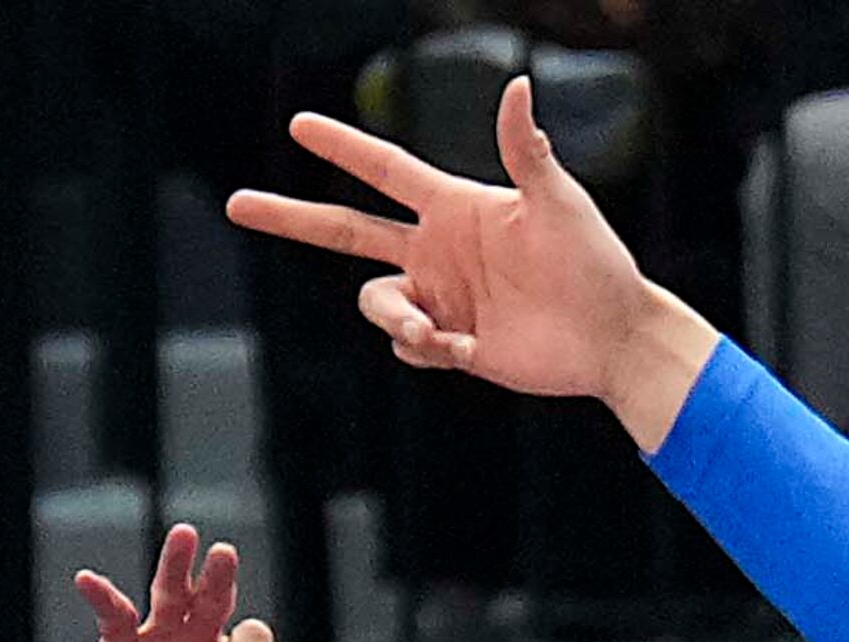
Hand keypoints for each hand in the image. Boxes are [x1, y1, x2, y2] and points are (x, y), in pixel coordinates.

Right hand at [225, 78, 715, 444]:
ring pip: (377, 303)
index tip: (298, 125)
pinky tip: (466, 350)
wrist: (614, 335)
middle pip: (345, 230)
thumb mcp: (558, 201)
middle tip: (234, 203)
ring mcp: (442, 299)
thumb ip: (526, 149)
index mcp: (456, 208)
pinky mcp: (452, 345)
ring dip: (395, 319)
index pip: (385, 169)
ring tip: (432, 334)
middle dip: (291, 217)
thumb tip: (516, 84)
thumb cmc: (594, 261)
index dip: (343, 147)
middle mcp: (439, 251)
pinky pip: (409, 347)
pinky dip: (425, 349)